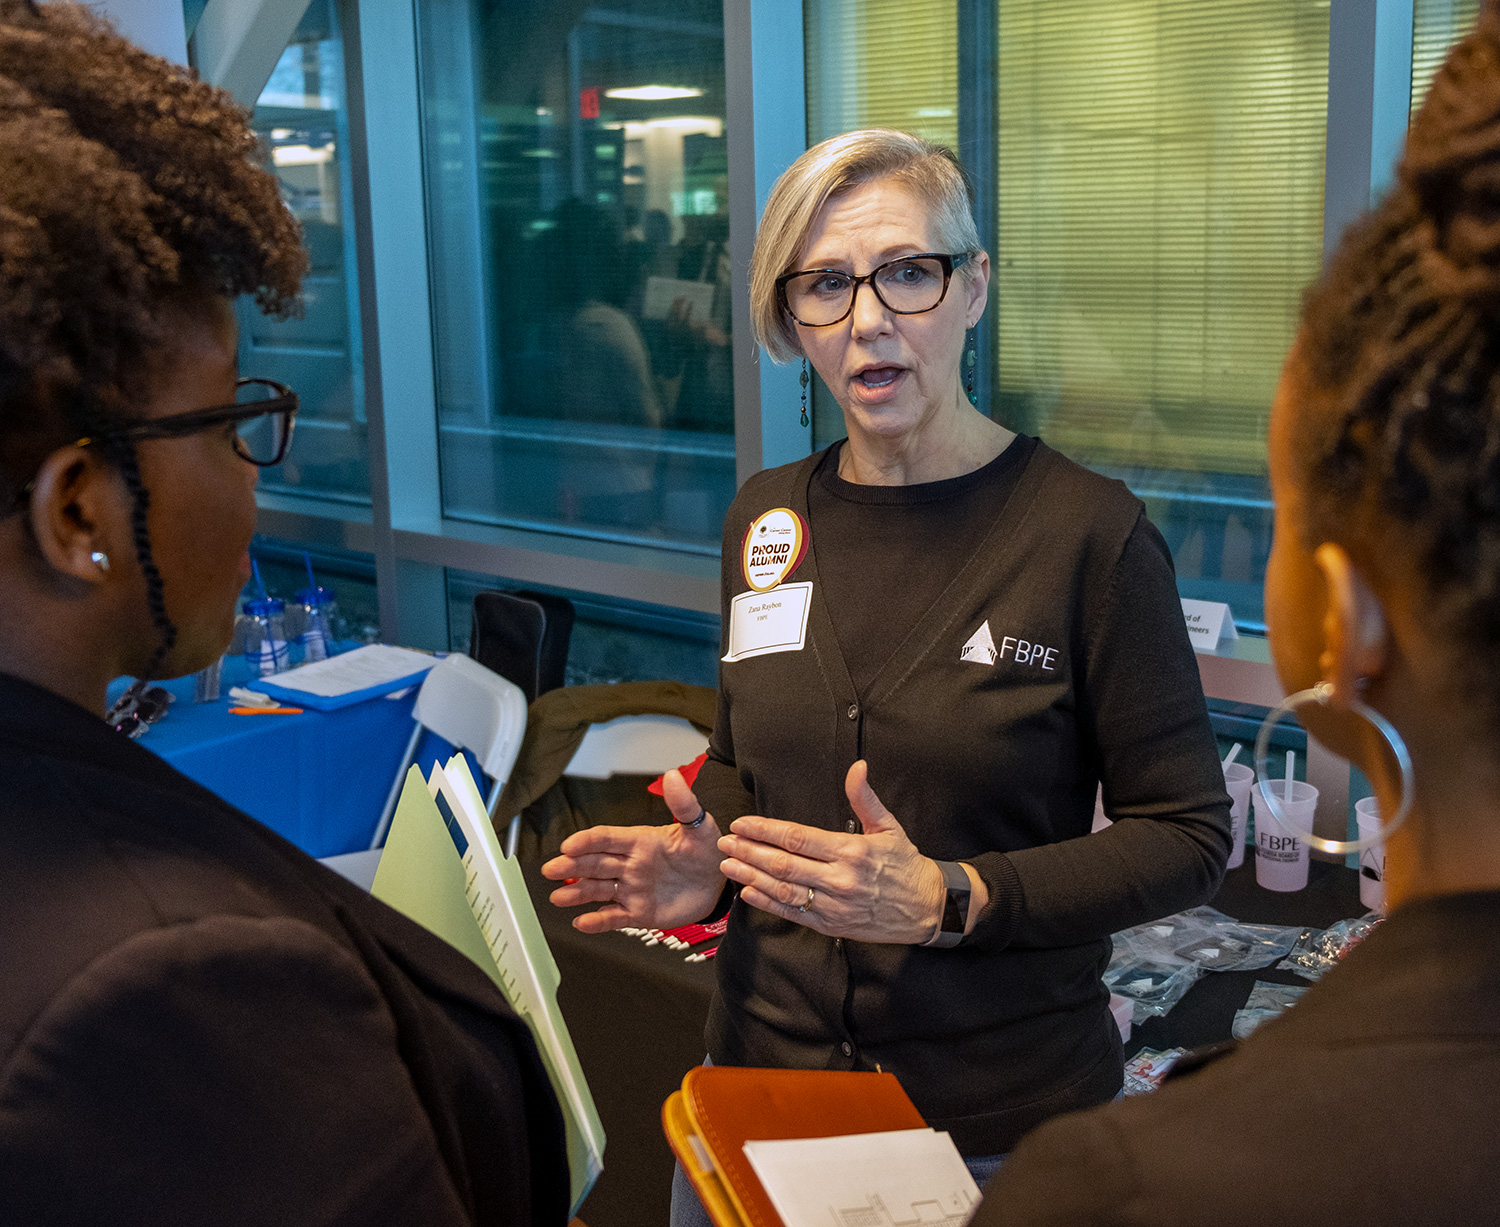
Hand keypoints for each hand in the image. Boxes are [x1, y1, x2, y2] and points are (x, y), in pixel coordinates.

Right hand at [540, 768, 724, 933]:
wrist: (719, 884)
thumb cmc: (706, 852)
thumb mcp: (699, 827)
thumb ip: (684, 805)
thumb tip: (673, 776)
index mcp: (639, 841)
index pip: (606, 839)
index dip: (587, 841)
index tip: (568, 845)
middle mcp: (630, 865)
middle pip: (594, 864)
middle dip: (571, 866)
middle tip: (552, 869)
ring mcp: (632, 889)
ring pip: (598, 890)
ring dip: (577, 893)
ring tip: (558, 898)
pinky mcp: (639, 912)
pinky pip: (614, 917)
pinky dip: (597, 921)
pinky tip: (582, 922)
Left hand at [716, 760, 947, 943]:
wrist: (929, 908)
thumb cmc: (906, 864)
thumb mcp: (890, 827)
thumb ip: (866, 798)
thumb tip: (858, 766)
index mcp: (850, 851)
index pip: (797, 838)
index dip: (765, 830)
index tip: (742, 824)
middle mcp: (840, 880)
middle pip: (783, 864)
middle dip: (749, 852)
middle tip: (724, 843)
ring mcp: (834, 906)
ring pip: (784, 890)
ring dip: (751, 877)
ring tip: (727, 866)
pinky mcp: (833, 927)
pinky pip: (794, 914)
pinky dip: (768, 904)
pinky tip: (748, 893)